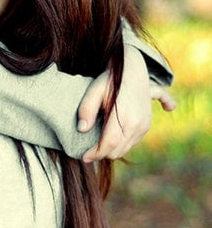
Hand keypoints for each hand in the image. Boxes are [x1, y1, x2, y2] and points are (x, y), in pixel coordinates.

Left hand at [77, 47, 174, 162]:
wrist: (133, 70)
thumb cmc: (110, 80)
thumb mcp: (94, 91)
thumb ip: (86, 110)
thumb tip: (82, 130)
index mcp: (123, 116)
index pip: (108, 145)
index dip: (95, 154)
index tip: (84, 157)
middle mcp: (137, 124)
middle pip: (118, 150)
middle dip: (102, 154)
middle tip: (88, 151)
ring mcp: (144, 125)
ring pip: (126, 149)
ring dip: (112, 150)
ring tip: (97, 145)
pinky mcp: (147, 125)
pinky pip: (133, 142)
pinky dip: (122, 144)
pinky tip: (112, 141)